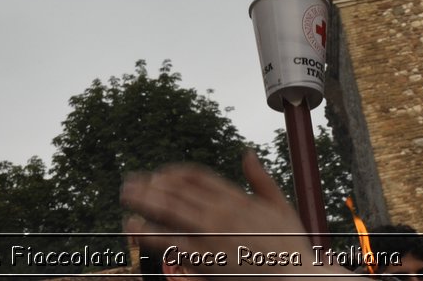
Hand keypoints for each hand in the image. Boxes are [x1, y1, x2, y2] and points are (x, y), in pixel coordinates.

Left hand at [122, 153, 345, 277]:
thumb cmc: (290, 246)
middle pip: (177, 191)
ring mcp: (212, 236)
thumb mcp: (281, 206)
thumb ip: (261, 179)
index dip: (174, 173)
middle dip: (150, 185)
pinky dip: (150, 232)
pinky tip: (134, 227)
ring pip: (170, 212)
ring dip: (144, 201)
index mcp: (237, 198)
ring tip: (126, 197)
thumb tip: (247, 153)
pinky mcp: (206, 260)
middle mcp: (221, 213)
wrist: (296, 278)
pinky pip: (171, 243)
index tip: (158, 175)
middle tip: (130, 182)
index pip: (197, 177)